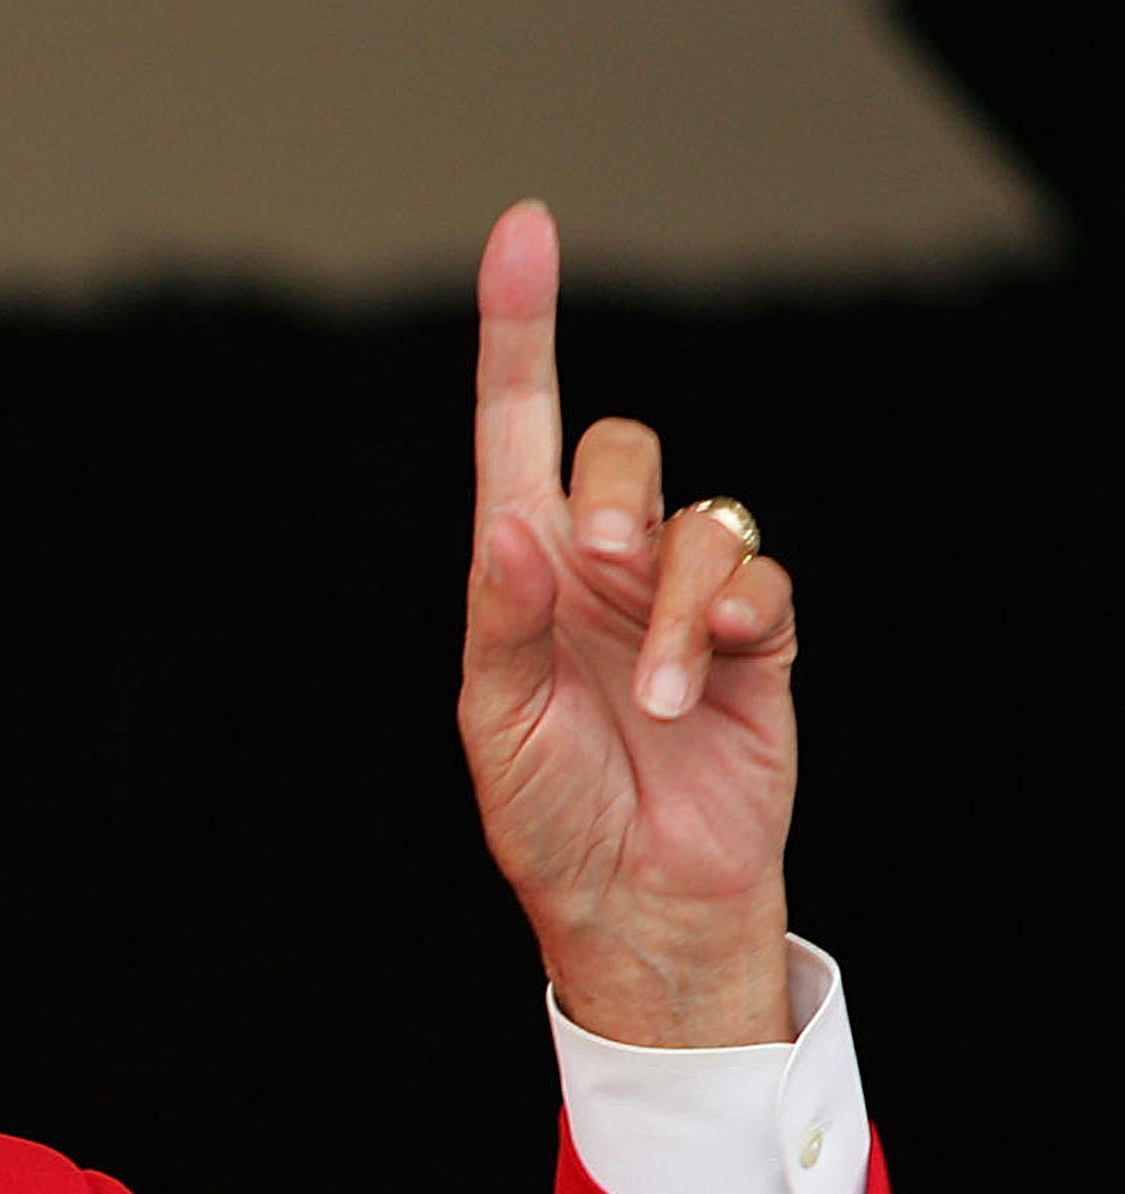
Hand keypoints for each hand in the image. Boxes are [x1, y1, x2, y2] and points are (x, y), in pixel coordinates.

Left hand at [459, 200, 798, 1047]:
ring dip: (673, 597)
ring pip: (696, 517)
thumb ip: (503, 619)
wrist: (638, 902)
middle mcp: (597, 567)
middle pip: (618, 446)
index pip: (510, 429)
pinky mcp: (753, 636)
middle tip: (593, 561)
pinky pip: (758, 575)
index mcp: (517, 574)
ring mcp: (676, 597)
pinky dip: (730, 619)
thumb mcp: (499, 723)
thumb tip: (512, 523)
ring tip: (652, 694)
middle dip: (612, 490)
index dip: (518, 327)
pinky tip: (703, 684)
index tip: (525, 227)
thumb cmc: (549, 817)